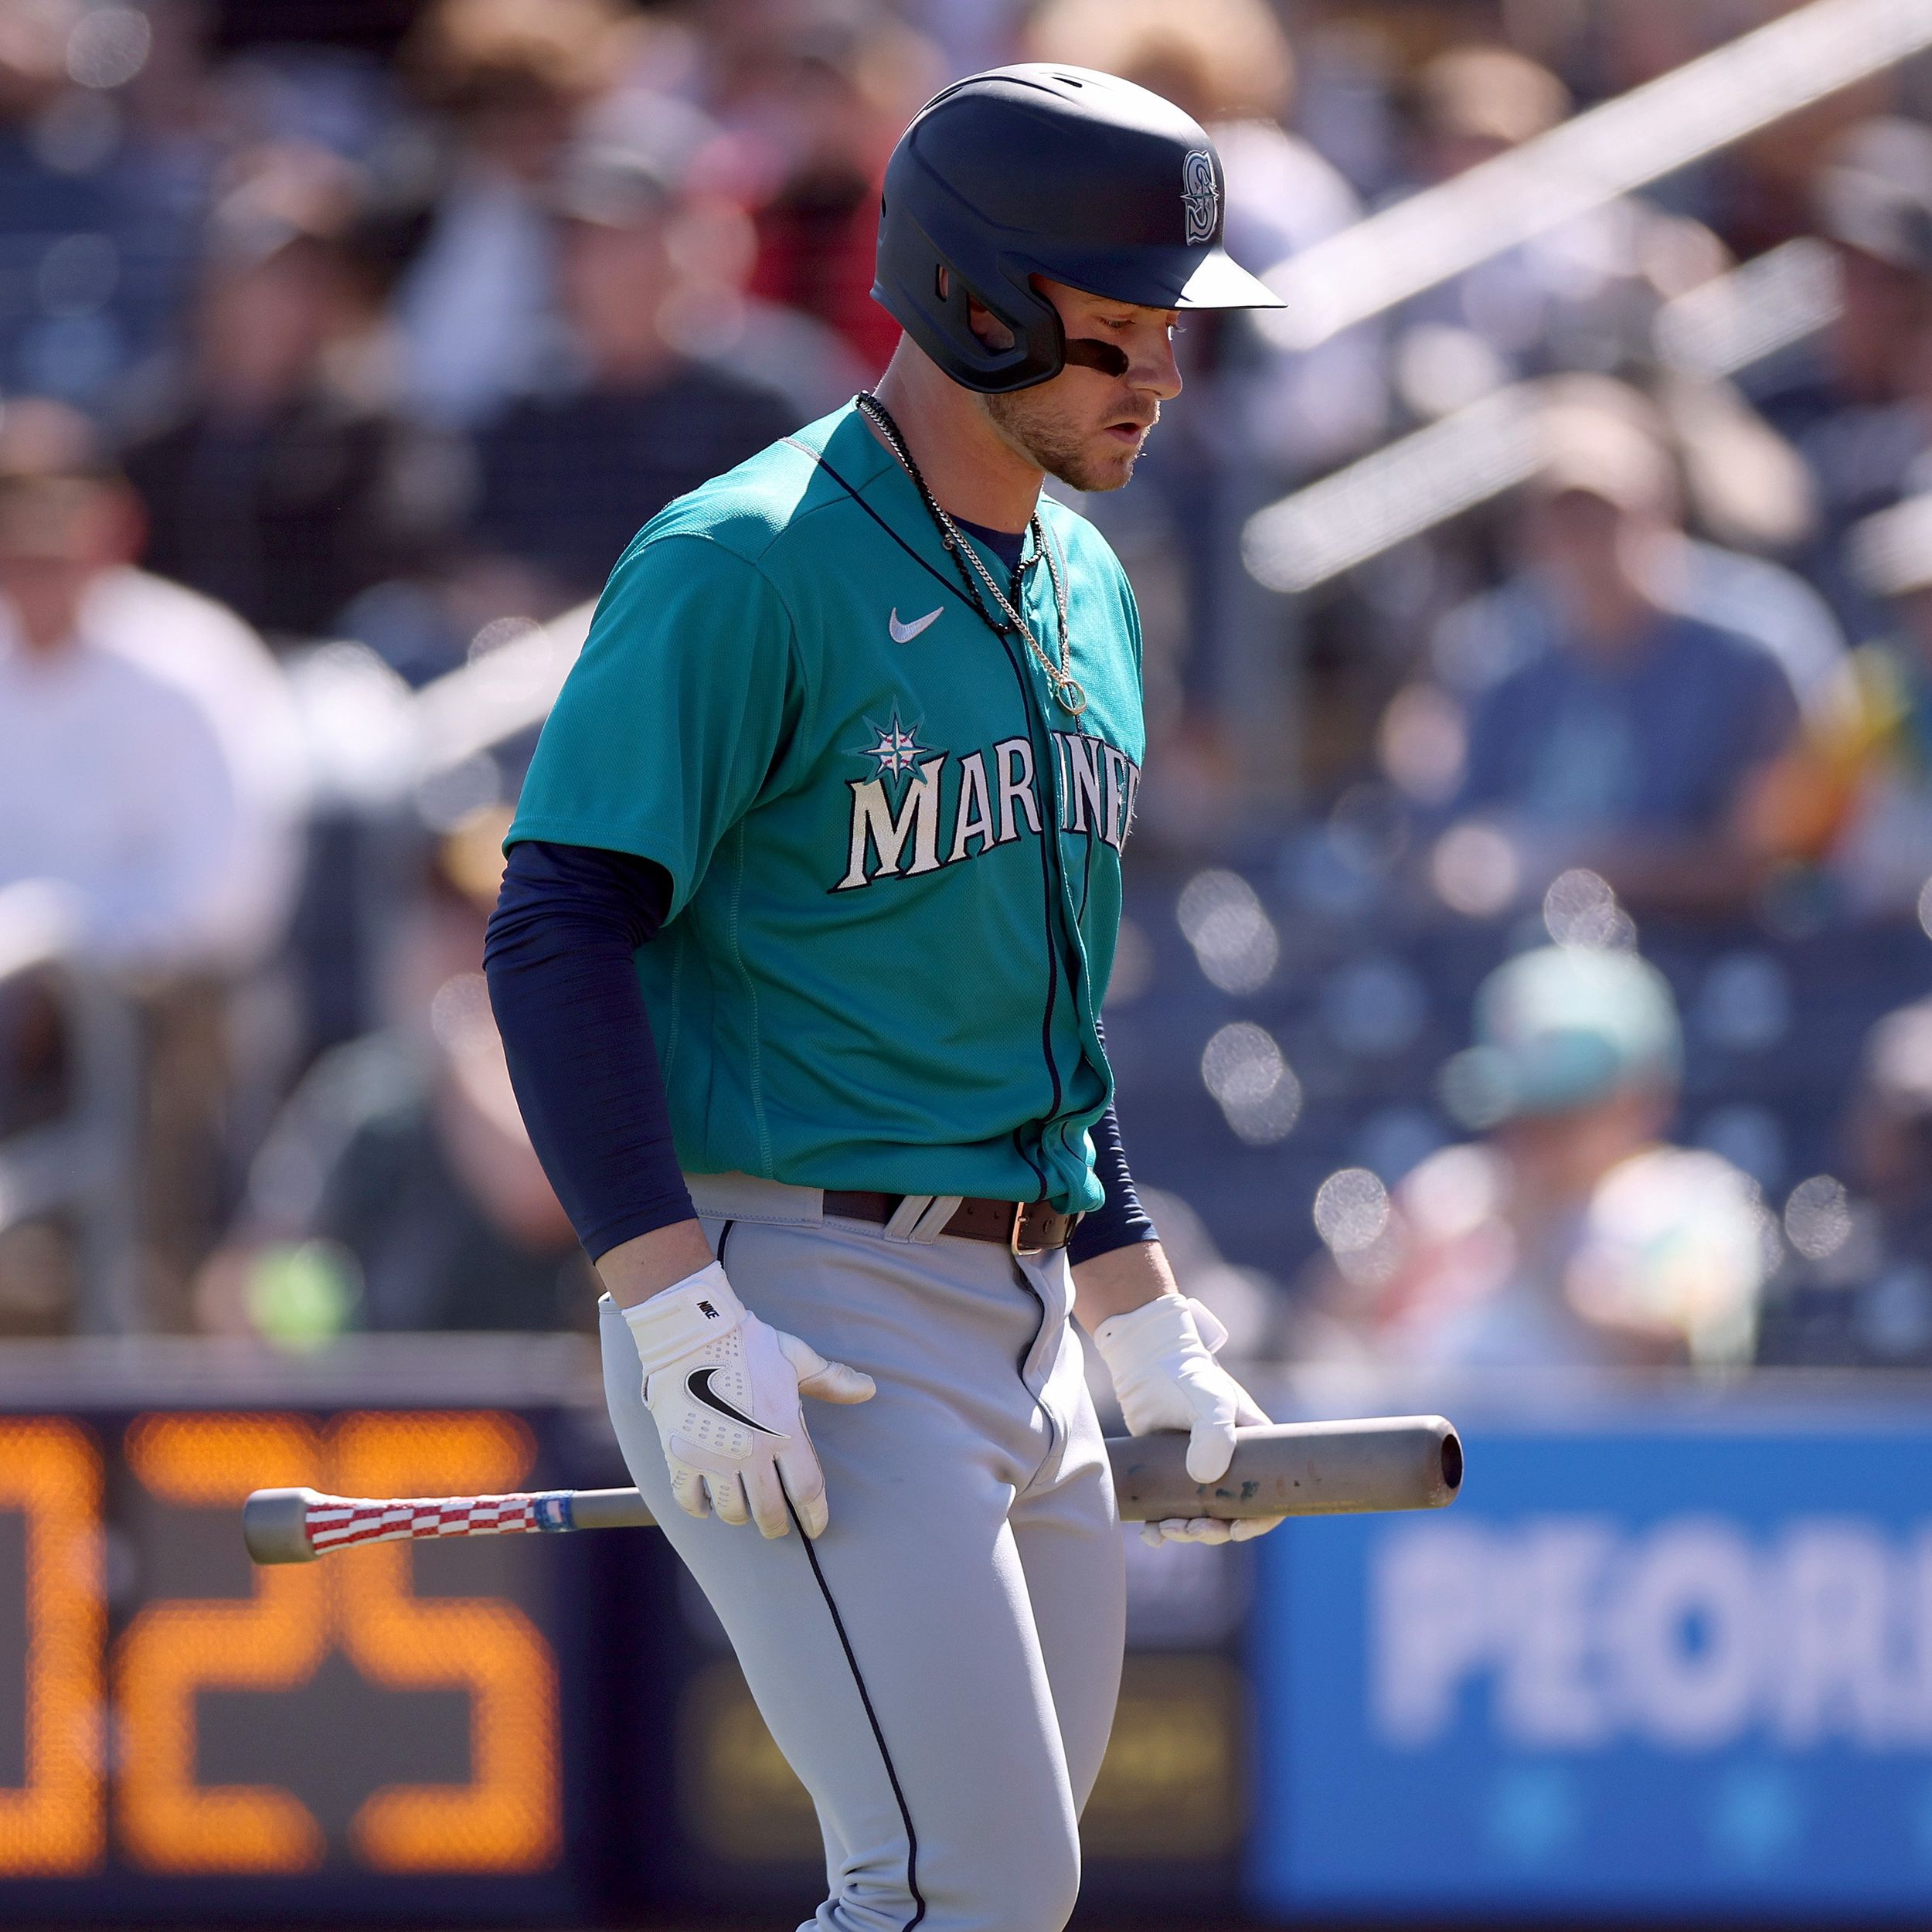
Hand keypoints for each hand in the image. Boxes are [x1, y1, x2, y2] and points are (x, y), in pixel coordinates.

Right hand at [623, 1261, 873, 1538]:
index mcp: (784, 1430)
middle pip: (769, 1512)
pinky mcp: (680, 1456)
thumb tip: (869, 1389)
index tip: (815, 1528)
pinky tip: (705, 1502)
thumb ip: (831, 1381)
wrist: (691, 1333)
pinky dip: (699, 1507)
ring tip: (743, 1508)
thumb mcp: (796, 1358)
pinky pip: (689, 1500)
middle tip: (777, 1527)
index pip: (808, 1490)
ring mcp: (714, 1458)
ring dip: (740, 1515)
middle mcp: (751, 1452)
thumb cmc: (747, 1343)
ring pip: (731, 1511)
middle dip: (776, 1526)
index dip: (814, 1516)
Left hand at [1091, 1293, 1285, 1547]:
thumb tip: (1204, 1477)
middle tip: (1186, 1528)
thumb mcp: (1211, 1400)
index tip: (1235, 1531)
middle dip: (1211, 1530)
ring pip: (1201, 1517)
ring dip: (1186, 1531)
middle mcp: (1231, 1464)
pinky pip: (1172, 1509)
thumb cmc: (1187, 1375)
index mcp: (1255, 1450)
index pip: (1270, 1498)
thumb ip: (1214, 1432)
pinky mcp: (1171, 1471)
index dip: (1258, 1521)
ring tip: (1162, 1529)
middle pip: (1231, 1515)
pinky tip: (1150, 1532)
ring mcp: (1200, 1469)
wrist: (1146, 1362)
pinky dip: (1162, 1526)